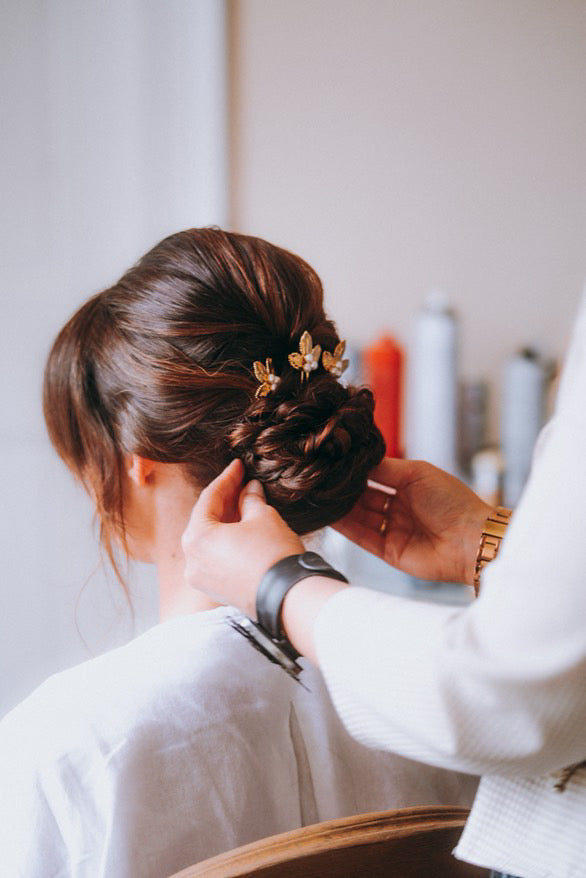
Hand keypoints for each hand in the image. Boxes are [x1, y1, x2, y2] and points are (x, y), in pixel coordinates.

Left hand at [181, 460, 302, 616]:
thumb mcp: (263, 517)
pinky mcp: (216, 590)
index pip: (209, 499)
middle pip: (206, 520)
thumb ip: (250, 499)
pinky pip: (216, 558)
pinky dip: (227, 542)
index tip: (238, 466)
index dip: (227, 479)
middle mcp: (192, 560)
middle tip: (242, 482)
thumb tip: (248, 489)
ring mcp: (202, 578)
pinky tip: (244, 529)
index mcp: (196, 538)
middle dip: (225, 500)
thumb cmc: (272, 555)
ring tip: (245, 503)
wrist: (287, 598)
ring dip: (227, 521)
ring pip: (211, 540)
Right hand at [334, 458, 491, 585]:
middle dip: (344, 490)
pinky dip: (345, 528)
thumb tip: (357, 459)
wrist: (471, 540)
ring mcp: (393, 530)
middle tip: (320, 479)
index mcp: (408, 486)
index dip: (355, 472)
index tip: (333, 462)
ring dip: (340, 508)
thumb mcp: (417, 474)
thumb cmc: (453, 502)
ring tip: (318, 495)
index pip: (373, 477)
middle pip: (363, 498)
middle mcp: (399, 508)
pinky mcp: (389, 552)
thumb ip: (385, 468)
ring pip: (359, 517)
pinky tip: (329, 515)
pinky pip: (362, 538)